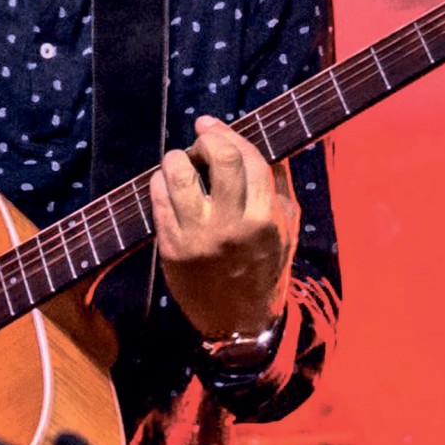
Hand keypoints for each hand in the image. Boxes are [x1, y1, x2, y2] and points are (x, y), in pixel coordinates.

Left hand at [149, 115, 298, 338]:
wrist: (239, 321)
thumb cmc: (265, 266)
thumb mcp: (286, 227)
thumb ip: (279, 183)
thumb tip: (266, 139)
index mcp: (267, 219)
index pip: (249, 158)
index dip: (227, 133)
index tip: (210, 123)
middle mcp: (233, 226)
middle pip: (219, 157)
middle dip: (205, 138)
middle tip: (200, 140)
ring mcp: (198, 237)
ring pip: (179, 173)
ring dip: (176, 158)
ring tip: (181, 164)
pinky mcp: (171, 248)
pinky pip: (158, 197)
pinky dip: (160, 181)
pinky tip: (168, 185)